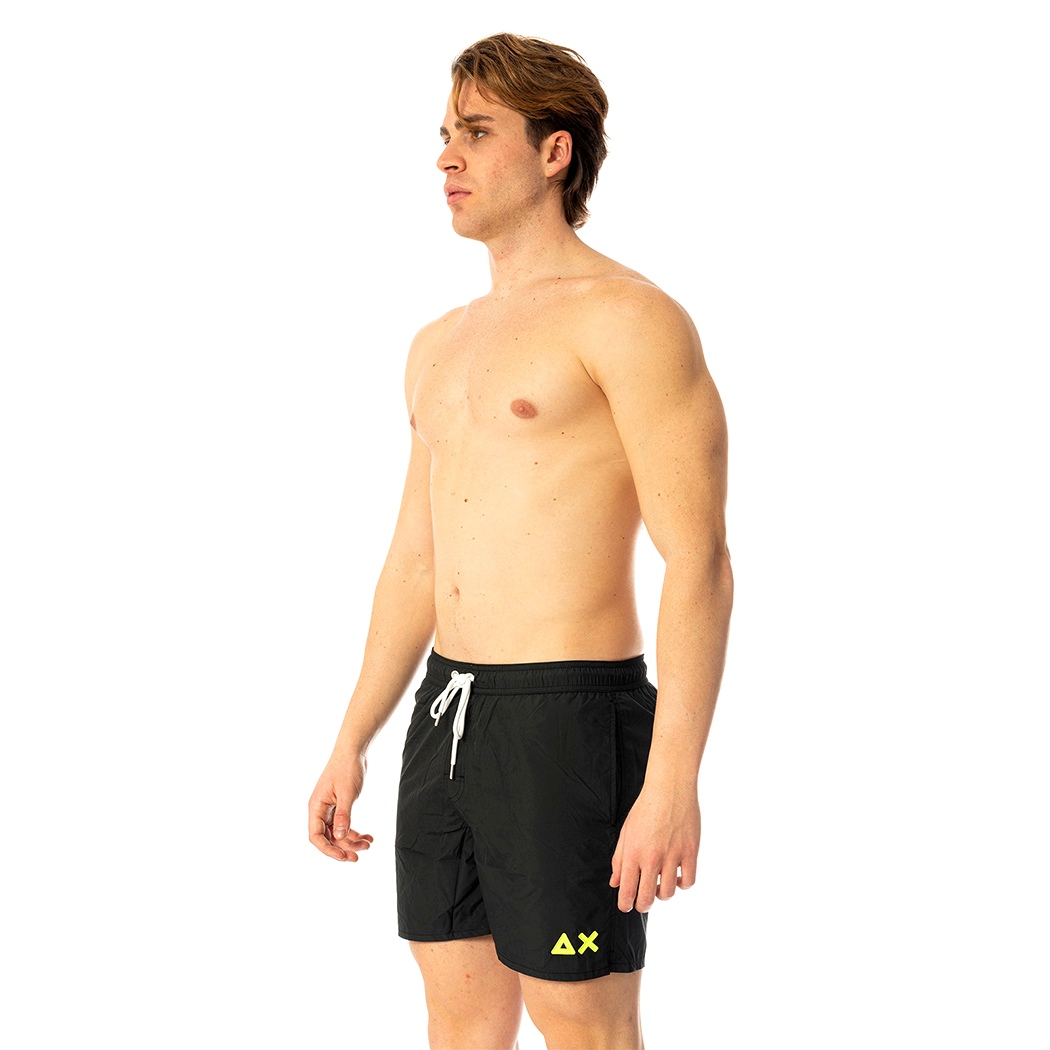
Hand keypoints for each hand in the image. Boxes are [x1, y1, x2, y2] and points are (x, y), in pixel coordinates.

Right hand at [308, 752, 373, 861]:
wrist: (354, 751)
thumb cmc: (347, 767)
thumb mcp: (347, 792)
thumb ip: (343, 815)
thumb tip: (339, 836)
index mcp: (316, 807)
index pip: (316, 836)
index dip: (328, 850)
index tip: (344, 856)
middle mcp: (320, 810)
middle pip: (328, 837)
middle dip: (343, 847)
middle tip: (358, 856)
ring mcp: (330, 809)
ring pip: (338, 833)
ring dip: (352, 840)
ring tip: (369, 844)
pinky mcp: (339, 806)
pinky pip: (344, 825)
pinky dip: (355, 831)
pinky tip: (368, 836)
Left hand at [609, 784, 699, 911]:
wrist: (669, 789)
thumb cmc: (646, 808)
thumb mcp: (626, 832)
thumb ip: (619, 859)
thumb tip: (615, 883)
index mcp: (633, 852)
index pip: (627, 890)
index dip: (625, 904)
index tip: (626, 906)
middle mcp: (652, 857)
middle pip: (646, 898)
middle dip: (642, 905)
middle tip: (642, 902)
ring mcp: (672, 856)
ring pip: (668, 893)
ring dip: (662, 894)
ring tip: (659, 886)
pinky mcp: (690, 852)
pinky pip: (688, 881)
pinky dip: (682, 884)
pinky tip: (677, 876)